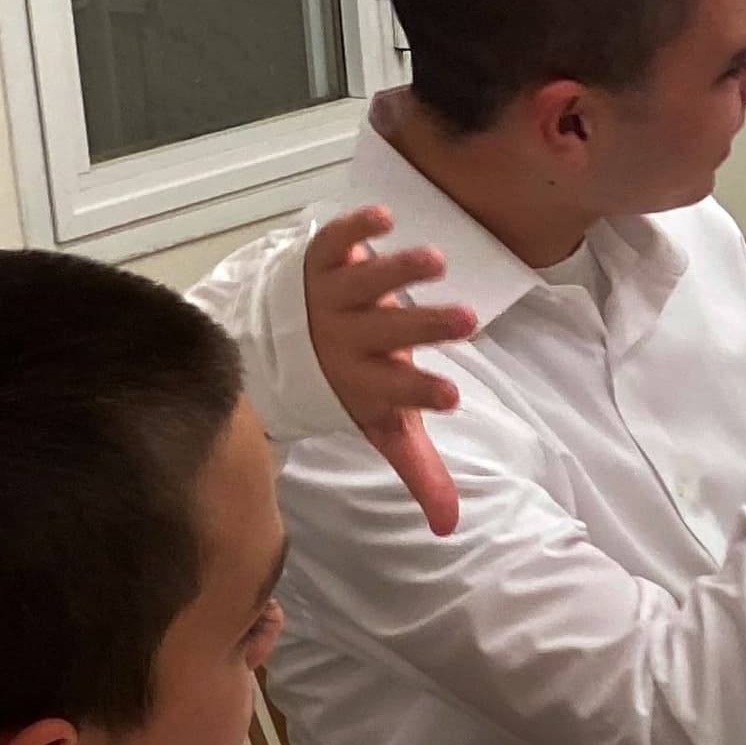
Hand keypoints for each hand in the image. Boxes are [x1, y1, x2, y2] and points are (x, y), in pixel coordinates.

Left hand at [301, 206, 479, 535]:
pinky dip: (355, 228)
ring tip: (434, 260)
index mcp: (364, 381)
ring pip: (364, 283)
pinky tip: (383, 216)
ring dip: (398, 271)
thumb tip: (449, 527)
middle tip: (466, 319)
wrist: (279, 342)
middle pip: (387, 333)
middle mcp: (347, 338)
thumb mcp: (381, 428)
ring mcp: (333, 296)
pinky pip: (336, 242)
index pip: (396, 390)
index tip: (450, 394)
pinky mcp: (323, 261)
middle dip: (424, 327)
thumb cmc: (350, 384)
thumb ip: (417, 471)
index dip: (420, 392)